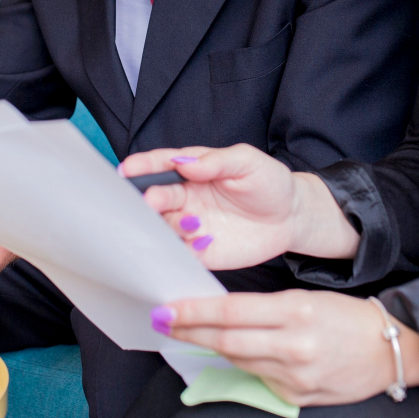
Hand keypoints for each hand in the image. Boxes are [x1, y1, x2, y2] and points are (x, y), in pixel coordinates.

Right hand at [118, 144, 358, 269]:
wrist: (291, 217)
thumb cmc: (269, 182)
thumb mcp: (248, 162)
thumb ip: (217, 161)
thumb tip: (185, 162)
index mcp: (193, 169)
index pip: (162, 164)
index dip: (143, 165)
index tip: (127, 168)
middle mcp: (186, 198)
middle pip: (158, 198)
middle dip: (149, 199)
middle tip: (150, 201)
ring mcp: (191, 225)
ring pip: (164, 228)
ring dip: (165, 228)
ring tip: (185, 224)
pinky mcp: (201, 253)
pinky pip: (180, 255)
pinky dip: (174, 255)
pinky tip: (183, 251)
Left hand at [151, 290, 418, 405]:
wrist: (388, 349)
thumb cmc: (346, 316)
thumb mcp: (308, 299)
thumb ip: (267, 309)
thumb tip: (223, 313)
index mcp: (296, 310)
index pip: (233, 312)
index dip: (197, 312)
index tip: (169, 307)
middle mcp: (294, 344)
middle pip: (228, 340)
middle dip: (190, 331)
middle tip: (162, 321)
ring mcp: (294, 374)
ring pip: (238, 360)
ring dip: (208, 348)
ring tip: (185, 334)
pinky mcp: (297, 395)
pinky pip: (257, 377)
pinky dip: (239, 363)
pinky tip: (225, 354)